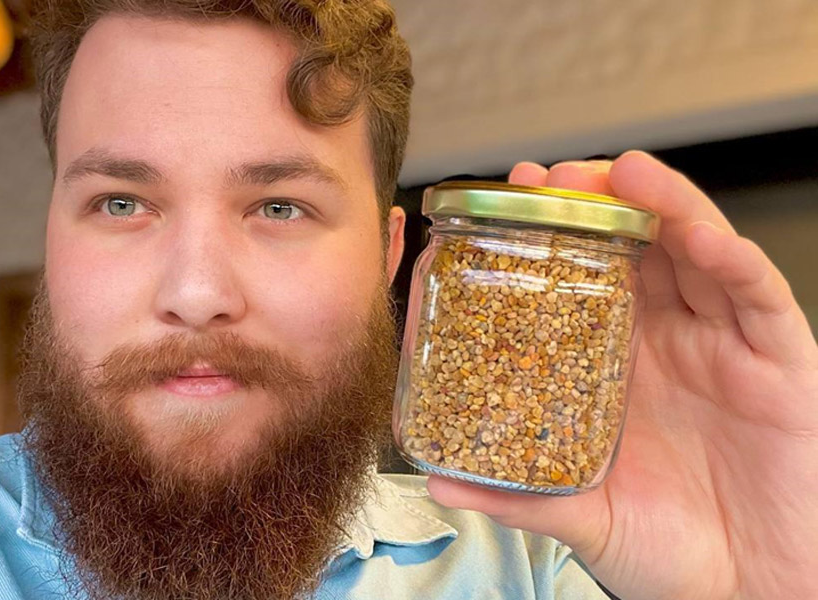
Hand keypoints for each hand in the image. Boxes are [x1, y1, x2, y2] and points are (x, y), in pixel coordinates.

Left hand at [424, 151, 817, 599]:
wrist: (750, 589)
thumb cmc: (673, 548)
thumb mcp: (583, 518)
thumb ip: (518, 498)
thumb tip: (441, 481)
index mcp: (616, 362)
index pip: (581, 277)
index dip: (546, 236)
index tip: (501, 205)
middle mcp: (668, 339)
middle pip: (635, 244)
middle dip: (594, 201)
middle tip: (549, 178)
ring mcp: (723, 343)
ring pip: (697, 249)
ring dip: (662, 203)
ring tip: (621, 174)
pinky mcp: (777, 360)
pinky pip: (758, 295)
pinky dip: (733, 259)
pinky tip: (701, 236)